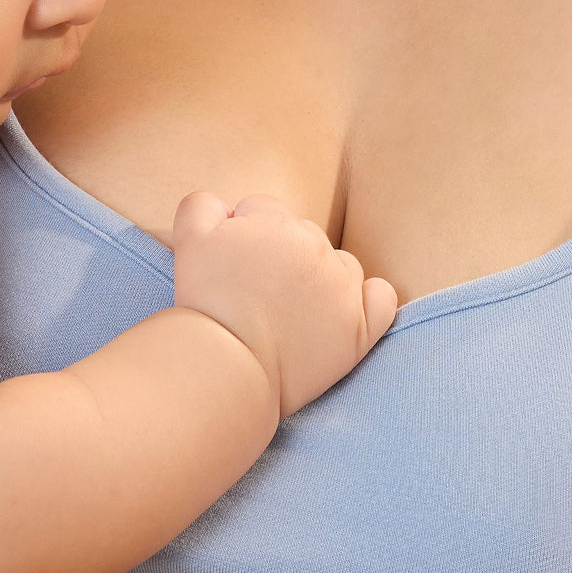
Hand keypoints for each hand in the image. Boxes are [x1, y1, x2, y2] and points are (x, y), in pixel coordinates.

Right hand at [172, 191, 397, 415]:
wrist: (228, 366)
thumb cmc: (205, 308)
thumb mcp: (189, 241)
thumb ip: (204, 206)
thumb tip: (228, 209)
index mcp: (274, 221)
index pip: (264, 211)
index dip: (245, 239)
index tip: (235, 270)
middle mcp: (314, 246)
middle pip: (304, 237)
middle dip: (282, 258)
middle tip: (257, 297)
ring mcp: (341, 286)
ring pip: (341, 265)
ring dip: (322, 280)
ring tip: (290, 314)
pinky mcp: (360, 326)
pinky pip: (382, 298)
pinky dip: (369, 301)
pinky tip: (345, 314)